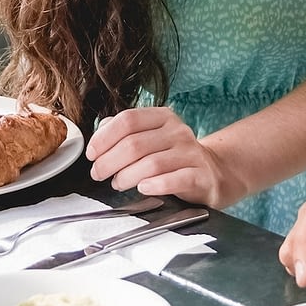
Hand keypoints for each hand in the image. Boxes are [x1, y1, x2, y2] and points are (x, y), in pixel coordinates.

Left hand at [86, 108, 240, 207]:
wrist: (214, 174)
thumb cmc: (175, 157)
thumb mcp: (152, 138)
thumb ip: (125, 132)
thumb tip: (100, 132)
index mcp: (163, 117)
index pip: (128, 120)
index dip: (104, 137)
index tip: (91, 154)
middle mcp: (178, 131)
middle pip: (135, 144)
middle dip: (109, 161)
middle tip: (98, 174)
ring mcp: (191, 153)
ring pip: (151, 163)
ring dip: (127, 176)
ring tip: (118, 183)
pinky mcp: (201, 176)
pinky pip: (176, 180)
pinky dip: (156, 185)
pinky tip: (143, 189)